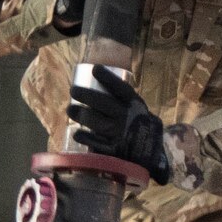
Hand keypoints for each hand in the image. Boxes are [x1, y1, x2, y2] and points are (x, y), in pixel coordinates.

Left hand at [67, 66, 169, 183]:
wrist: (151, 152)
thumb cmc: (138, 124)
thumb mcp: (137, 108)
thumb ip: (122, 99)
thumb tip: (98, 81)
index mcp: (135, 105)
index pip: (121, 89)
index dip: (108, 78)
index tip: (95, 68)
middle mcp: (127, 118)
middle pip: (104, 104)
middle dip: (86, 95)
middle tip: (73, 90)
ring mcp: (120, 134)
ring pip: (97, 123)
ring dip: (81, 115)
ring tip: (70, 109)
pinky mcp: (114, 150)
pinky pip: (97, 143)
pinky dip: (86, 138)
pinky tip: (76, 133)